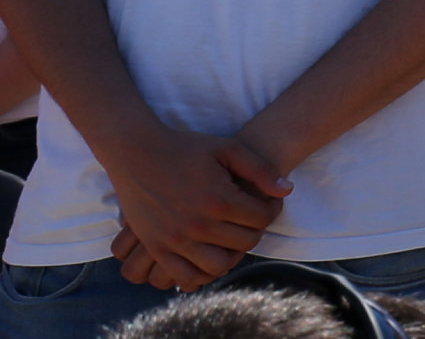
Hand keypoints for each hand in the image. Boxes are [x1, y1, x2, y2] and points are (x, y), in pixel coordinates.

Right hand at [102, 129, 289, 288]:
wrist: (137, 153)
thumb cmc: (187, 148)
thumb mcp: (229, 148)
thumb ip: (261, 169)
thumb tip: (286, 191)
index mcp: (218, 200)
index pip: (262, 219)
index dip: (271, 209)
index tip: (267, 201)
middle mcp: (198, 225)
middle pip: (245, 243)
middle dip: (255, 229)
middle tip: (250, 217)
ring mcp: (175, 240)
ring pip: (219, 266)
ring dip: (231, 254)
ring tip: (229, 236)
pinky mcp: (157, 248)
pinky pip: (185, 276)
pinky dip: (200, 272)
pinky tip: (207, 252)